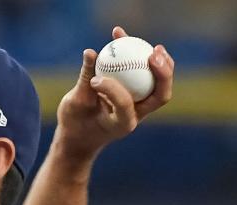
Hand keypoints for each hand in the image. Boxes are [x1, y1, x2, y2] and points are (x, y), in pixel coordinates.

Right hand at [54, 26, 174, 165]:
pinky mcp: (137, 93)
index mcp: (122, 124)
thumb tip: (90, 52)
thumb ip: (84, 79)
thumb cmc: (74, 123)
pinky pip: (146, 73)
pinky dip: (142, 57)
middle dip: (162, 74)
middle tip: (153, 54)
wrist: (80, 134)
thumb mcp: (74, 104)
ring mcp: (139, 104)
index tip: (96, 81)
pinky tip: (129, 38)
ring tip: (155, 47)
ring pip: (158, 83)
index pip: (126, 103)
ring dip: (161, 63)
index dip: (113, 89)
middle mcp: (136, 115)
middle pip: (160, 95)